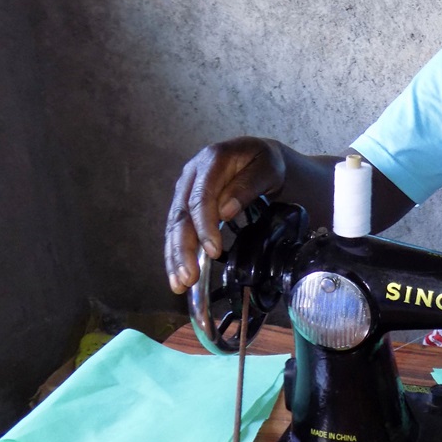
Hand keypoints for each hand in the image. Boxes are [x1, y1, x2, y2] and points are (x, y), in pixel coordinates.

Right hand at [164, 137, 286, 293]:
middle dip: (183, 249)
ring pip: (174, 226)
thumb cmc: (265, 163)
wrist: (259, 157)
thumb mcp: (267, 168)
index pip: (201, 197)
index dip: (204, 226)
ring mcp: (185, 190)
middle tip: (189, 277)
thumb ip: (247, 186)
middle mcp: (191, 175)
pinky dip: (175, 254)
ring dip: (175, 257)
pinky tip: (176, 276)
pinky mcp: (185, 204)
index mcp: (211, 161)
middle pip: (181, 215)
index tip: (212, 251)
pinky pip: (176, 230)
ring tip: (179, 284)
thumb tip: (225, 211)